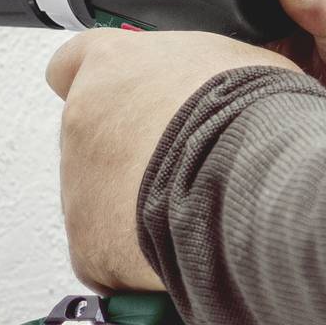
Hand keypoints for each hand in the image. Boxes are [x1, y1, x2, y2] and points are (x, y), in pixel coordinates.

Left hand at [46, 29, 301, 291]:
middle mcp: (81, 120)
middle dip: (131, 157)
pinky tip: (185, 249)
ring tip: (197, 213)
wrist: (255, 184)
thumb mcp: (239, 66)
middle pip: (91, 140)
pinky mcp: (89, 247)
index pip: (71, 65)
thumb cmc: (254, 117)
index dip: (100, 88)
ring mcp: (78, 186)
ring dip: (137, 208)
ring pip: (100, 202)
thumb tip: (220, 94)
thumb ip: (201, 75)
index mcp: (112, 65)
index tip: (123, 102)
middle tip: (185, 168)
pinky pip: (110, 255)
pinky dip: (140, 259)